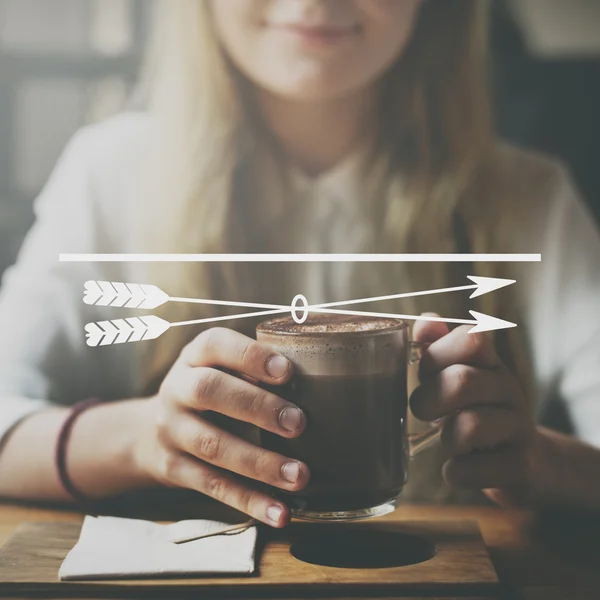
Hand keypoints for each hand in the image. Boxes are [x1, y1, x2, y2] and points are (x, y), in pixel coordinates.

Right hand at [131, 328, 309, 526]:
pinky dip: (249, 501)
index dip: (250, 356)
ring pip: (213, 445)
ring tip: (299, 475)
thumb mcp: (220, 368)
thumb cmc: (210, 392)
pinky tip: (280, 512)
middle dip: (257, 406)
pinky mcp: (175, 468)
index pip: (215, 344)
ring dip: (259, 462)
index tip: (287, 371)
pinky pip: (213, 486)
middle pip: (209, 391)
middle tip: (298, 423)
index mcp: (195, 356)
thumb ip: (254, 369)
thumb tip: (321, 380)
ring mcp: (172, 430)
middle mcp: (177, 389)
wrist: (152, 432)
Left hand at [410, 316, 541, 505]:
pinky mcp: (521, 466)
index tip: (425, 374)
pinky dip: (455, 473)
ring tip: (450, 442)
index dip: (436, 355)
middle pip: (461, 382)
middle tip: (422, 411)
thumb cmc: (479, 412)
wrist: (530, 463)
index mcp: (490, 364)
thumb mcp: (460, 376)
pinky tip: (456, 470)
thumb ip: (438, 346)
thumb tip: (425, 321)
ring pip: (470, 427)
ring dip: (447, 439)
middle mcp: (508, 389)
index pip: (470, 339)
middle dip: (428, 399)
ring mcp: (519, 428)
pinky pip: (473, 470)